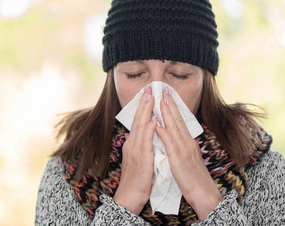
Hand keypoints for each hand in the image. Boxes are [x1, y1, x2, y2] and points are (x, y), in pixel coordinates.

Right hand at [113, 86, 156, 214]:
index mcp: (133, 143)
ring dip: (147, 110)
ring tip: (152, 96)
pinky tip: (154, 119)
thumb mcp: (139, 159)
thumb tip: (148, 135)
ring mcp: (135, 149)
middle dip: (144, 103)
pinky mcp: (141, 157)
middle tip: (149, 88)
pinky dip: (149, 128)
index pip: (138, 121)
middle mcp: (132, 143)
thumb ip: (142, 146)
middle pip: (138, 118)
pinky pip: (145, 139)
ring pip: (141, 125)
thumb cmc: (137, 180)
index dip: (143, 107)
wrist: (130, 196)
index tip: (148, 94)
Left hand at [155, 88, 221, 219]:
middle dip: (171, 104)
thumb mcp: (188, 160)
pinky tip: (157, 124)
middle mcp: (187, 142)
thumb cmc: (195, 180)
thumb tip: (174, 140)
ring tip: (160, 100)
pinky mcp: (179, 159)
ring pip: (174, 127)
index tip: (167, 96)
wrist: (204, 194)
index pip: (180, 121)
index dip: (174, 108)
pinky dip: (164, 132)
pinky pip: (170, 143)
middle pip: (178, 120)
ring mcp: (184, 150)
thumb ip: (181, 148)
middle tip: (164, 91)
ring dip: (167, 113)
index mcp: (188, 142)